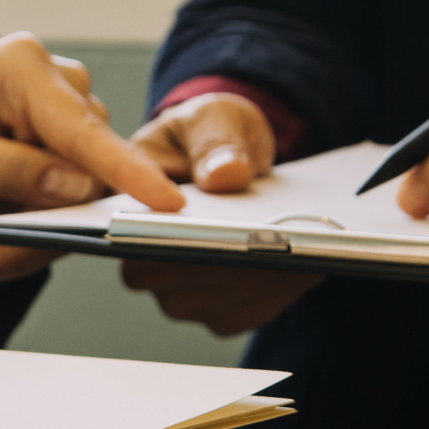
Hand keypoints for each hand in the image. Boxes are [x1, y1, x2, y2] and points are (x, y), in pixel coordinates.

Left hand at [0, 32, 184, 283]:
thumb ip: (7, 169)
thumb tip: (77, 186)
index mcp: (21, 67)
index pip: (81, 126)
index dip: (123, 169)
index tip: (163, 200)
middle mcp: (56, 86)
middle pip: (89, 171)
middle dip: (37, 224)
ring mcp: (68, 123)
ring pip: (84, 199)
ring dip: (27, 236)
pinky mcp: (71, 160)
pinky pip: (73, 213)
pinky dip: (28, 238)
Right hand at [116, 92, 321, 332]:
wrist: (231, 158)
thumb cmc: (209, 134)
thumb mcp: (213, 118)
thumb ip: (215, 140)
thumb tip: (225, 174)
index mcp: (119, 204)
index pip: (132, 232)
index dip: (175, 236)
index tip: (222, 231)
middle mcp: (136, 258)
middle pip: (174, 277)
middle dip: (229, 262)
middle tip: (281, 242)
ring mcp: (174, 290)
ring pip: (214, 301)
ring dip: (262, 278)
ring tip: (309, 249)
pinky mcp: (214, 308)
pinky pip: (246, 311)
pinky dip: (280, 289)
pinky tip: (309, 263)